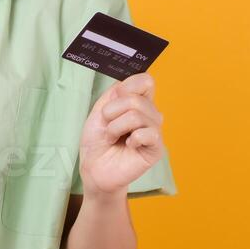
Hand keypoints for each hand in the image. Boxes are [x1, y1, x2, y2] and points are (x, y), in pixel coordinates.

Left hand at [78, 72, 165, 196]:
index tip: (112, 102)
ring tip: (113, 138)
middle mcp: (149, 114)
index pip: (145, 81)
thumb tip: (128, 85)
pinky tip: (128, 146)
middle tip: (108, 128)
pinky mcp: (156, 148)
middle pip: (136, 98)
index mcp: (138, 101)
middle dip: (111, 112)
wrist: (93, 168)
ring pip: (137, 115)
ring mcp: (154, 130)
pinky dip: (132, 138)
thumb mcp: (99, 110)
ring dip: (116, 127)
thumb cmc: (97, 141)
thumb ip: (114, 94)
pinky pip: (150, 133)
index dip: (127, 87)